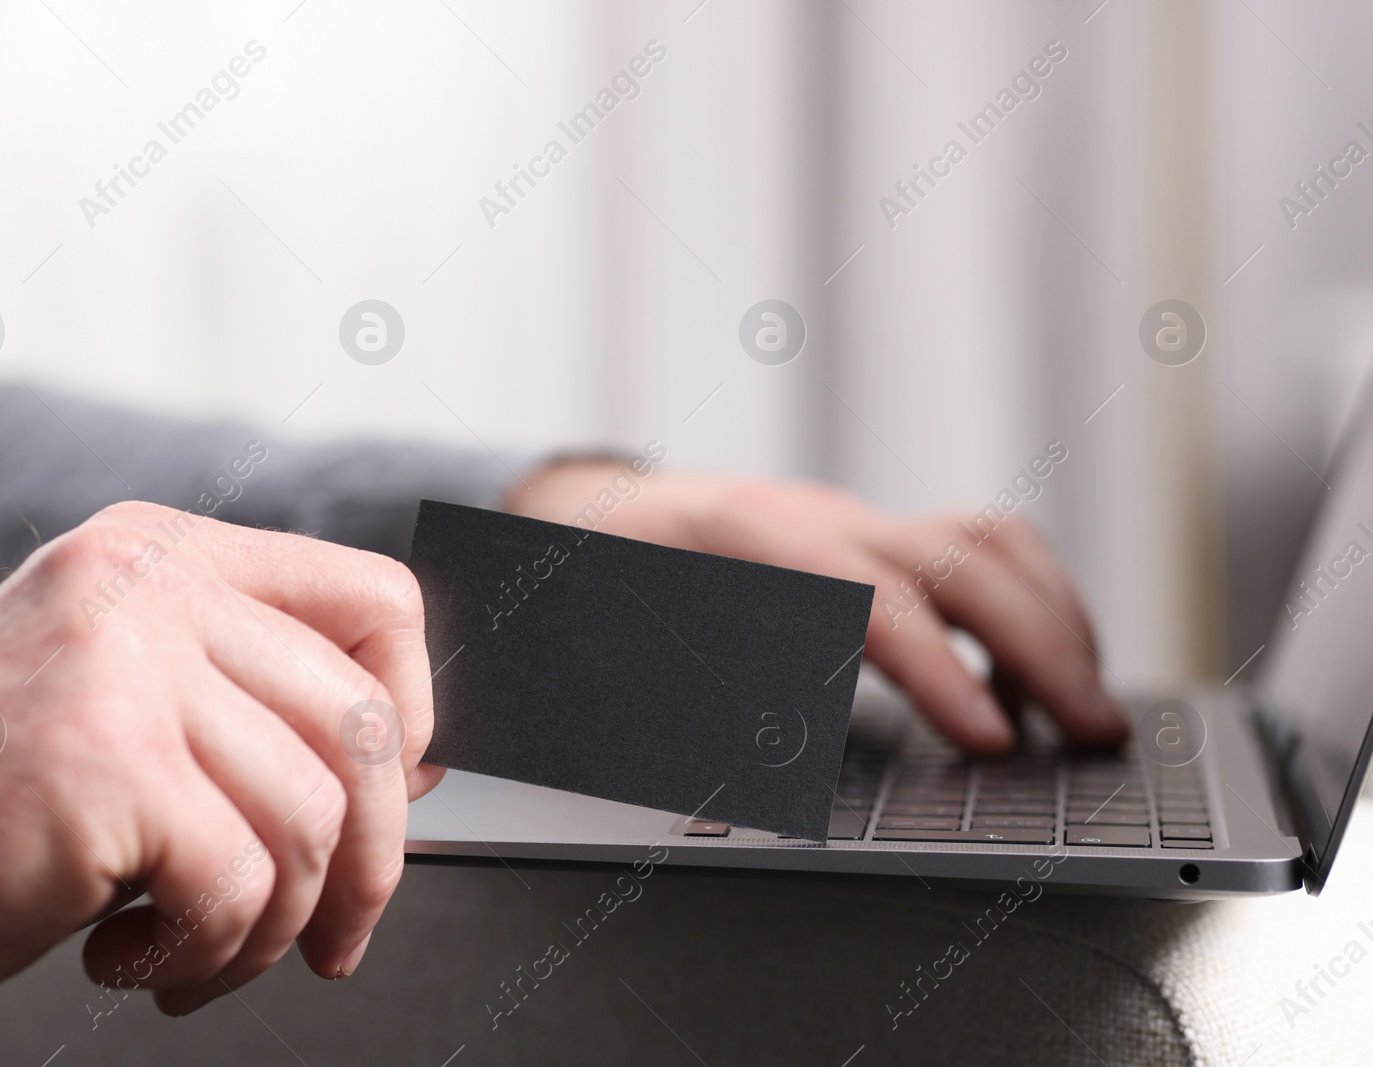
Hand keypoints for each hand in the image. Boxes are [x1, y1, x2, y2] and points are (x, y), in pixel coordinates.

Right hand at [0, 502, 433, 1016]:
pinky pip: (242, 882)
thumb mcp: (119, 697)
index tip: (397, 795)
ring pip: (313, 814)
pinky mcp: (104, 762)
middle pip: (365, 720)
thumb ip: (247, 701)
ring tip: (198, 951)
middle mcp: (149, 588)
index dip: (415, 708)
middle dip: (373, 858)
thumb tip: (411, 763)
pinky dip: (208, 955)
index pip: (374, 598)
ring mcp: (125, 665)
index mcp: (164, 558)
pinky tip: (130, 959)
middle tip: (333, 932)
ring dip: (275, 924)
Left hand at [508, 462, 1126, 754]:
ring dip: (1055, 621)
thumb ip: (701, 692)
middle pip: (957, 560)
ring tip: (1095, 708)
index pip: (866, 599)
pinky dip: (1034, 606)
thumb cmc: (611, 585)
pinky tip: (1046, 675)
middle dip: (1038, 647)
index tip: (994, 740)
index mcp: (744, 538)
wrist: (602, 515)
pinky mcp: (881, 536)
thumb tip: (792, 760)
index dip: (938, 670)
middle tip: (1095, 735)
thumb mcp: (625, 644)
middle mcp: (816, 515)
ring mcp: (855, 518)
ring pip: (988, 543)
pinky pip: (984, 549)